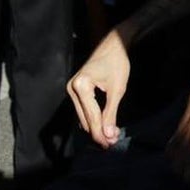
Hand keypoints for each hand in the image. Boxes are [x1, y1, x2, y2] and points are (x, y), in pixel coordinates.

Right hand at [66, 31, 130, 147]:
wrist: (114, 45)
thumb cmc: (117, 63)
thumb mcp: (117, 89)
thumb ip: (111, 113)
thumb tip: (109, 135)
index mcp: (81, 85)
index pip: (91, 116)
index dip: (100, 132)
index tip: (110, 144)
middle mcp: (72, 87)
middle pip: (84, 119)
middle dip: (98, 132)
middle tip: (112, 143)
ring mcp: (71, 88)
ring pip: (82, 116)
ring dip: (95, 127)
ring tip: (109, 137)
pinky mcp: (75, 89)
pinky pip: (83, 109)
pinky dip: (92, 118)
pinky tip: (103, 125)